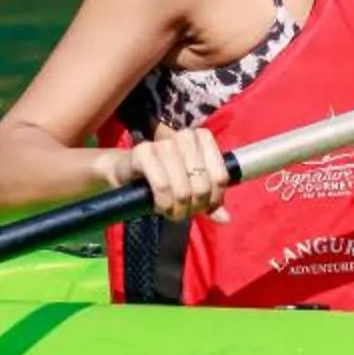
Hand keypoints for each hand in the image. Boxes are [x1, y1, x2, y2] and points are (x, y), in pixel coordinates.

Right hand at [114, 126, 230, 223]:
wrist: (127, 173)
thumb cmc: (165, 179)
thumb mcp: (191, 191)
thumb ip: (210, 202)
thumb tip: (226, 219)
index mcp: (202, 138)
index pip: (220, 177)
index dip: (214, 199)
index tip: (202, 207)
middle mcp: (185, 136)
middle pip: (202, 185)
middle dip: (193, 206)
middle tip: (182, 211)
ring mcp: (164, 143)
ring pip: (183, 188)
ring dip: (177, 208)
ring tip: (171, 211)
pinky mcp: (143, 151)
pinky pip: (162, 186)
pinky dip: (163, 203)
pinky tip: (159, 206)